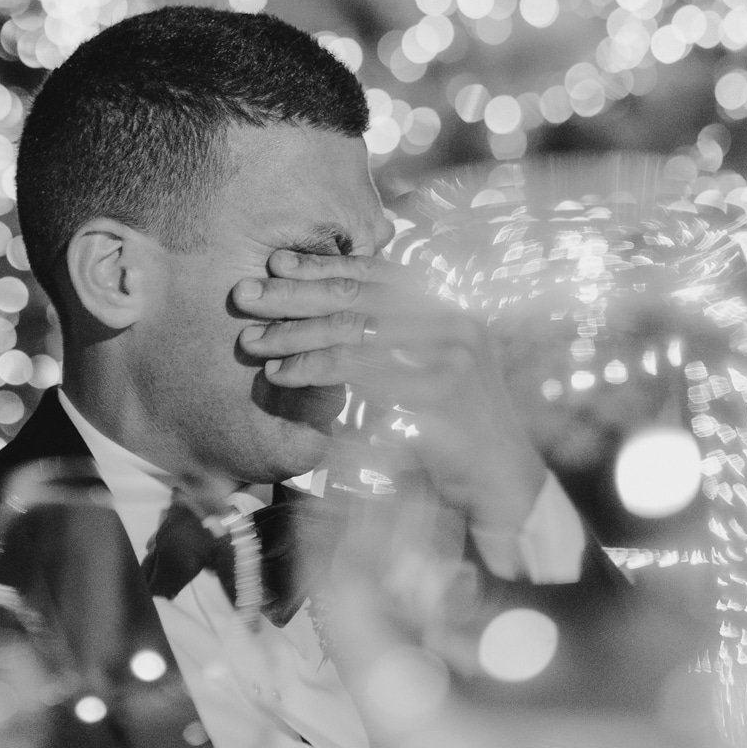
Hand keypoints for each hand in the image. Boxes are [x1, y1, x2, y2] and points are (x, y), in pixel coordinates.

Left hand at [231, 252, 545, 538]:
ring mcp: (452, 354)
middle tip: (243, 296)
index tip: (275, 263)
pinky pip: (362, 372)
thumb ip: (389, 342)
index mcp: (449, 309)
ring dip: (294, 333)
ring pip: (354, 330)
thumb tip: (324, 312)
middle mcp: (454, 321)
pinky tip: (280, 375)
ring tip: (251, 342)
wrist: (503, 484)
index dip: (324, 266)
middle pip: (359, 296)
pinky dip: (314, 370)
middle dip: (295, 294)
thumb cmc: (454, 431)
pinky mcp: (441, 392)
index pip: (378, 273)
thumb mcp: (423, 372)